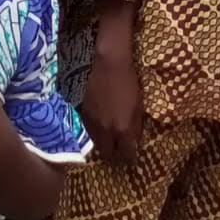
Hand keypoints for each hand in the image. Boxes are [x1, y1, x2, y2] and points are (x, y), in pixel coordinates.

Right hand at [82, 31, 141, 163]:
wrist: (106, 62)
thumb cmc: (128, 80)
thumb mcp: (138, 104)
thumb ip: (136, 126)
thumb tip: (135, 141)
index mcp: (122, 129)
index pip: (126, 154)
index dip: (130, 157)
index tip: (132, 156)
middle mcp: (105, 131)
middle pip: (108, 153)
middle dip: (114, 154)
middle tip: (119, 149)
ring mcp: (91, 123)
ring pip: (96, 143)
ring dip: (103, 143)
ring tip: (109, 138)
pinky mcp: (81, 113)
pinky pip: (89, 130)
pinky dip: (95, 131)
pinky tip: (100, 125)